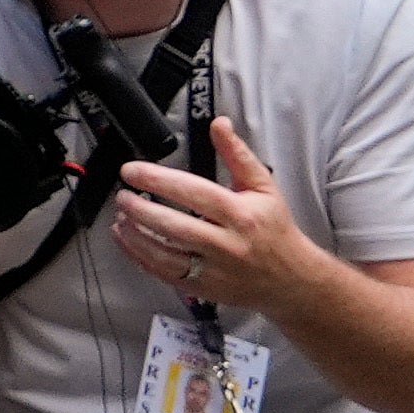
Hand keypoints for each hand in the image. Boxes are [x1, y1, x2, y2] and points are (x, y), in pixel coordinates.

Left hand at [105, 118, 324, 320]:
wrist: (292, 280)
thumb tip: (219, 123)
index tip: (131, 170)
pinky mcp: (204, 289)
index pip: (193, 193)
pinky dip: (140, 257)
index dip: (158, 180)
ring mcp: (214, 270)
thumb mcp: (263, 187)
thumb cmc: (274, 228)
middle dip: (140, 210)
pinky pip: (165, 274)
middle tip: (122, 195)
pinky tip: (126, 240)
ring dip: (135, 236)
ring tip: (120, 217)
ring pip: (165, 255)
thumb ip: (237, 154)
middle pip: (174, 227)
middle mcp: (227, 244)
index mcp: (240, 214)